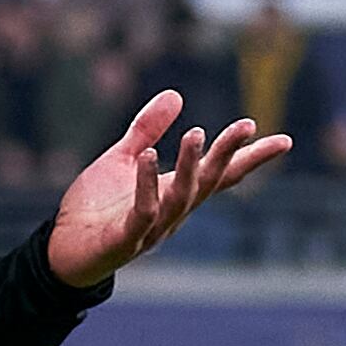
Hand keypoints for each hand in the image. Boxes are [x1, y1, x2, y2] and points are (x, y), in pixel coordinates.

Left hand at [45, 91, 284, 288]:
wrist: (62, 250)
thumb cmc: (96, 208)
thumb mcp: (122, 158)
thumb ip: (147, 129)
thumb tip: (176, 95)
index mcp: (175, 193)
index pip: (220, 174)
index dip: (250, 158)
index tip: (284, 140)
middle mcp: (172, 212)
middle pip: (208, 182)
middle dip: (228, 154)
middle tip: (246, 126)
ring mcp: (151, 229)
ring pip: (181, 197)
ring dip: (190, 166)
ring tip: (195, 132)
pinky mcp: (125, 240)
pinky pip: (142, 213)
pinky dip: (147, 185)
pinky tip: (148, 157)